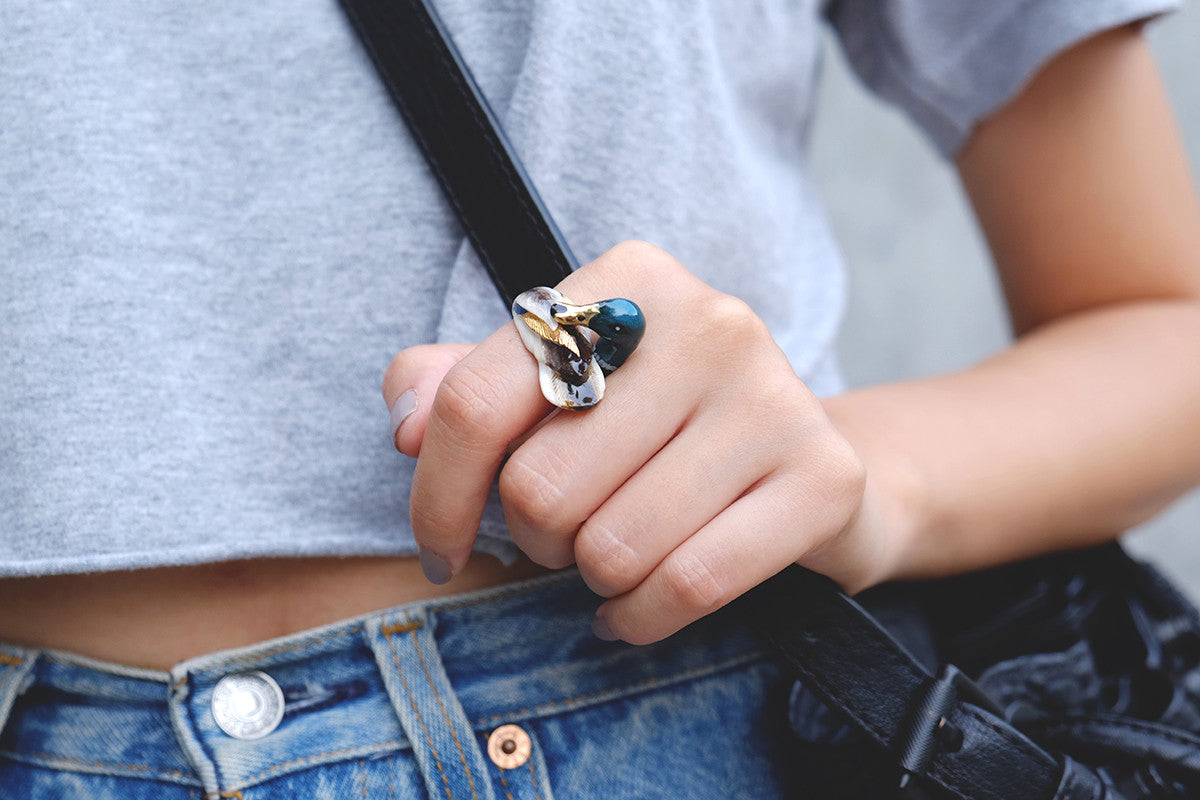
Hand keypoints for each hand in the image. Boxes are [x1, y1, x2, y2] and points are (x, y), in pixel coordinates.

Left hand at [383, 241, 874, 643]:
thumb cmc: (656, 432)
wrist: (803, 468)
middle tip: (569, 536)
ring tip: (617, 558)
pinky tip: (639, 608)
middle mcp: (708, 321)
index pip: (474, 402)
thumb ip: (462, 391)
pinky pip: (688, 584)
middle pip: (538, 487)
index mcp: (627, 282)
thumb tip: (403, 421)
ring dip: (594, 580)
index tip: (441, 547)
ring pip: (610, 547)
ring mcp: (773, 395)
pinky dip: (642, 618)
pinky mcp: (822, 476)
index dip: (437, 496)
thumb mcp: (557, 392)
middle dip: (536, 542)